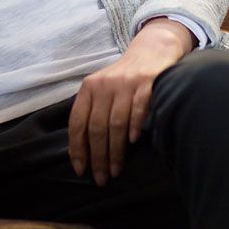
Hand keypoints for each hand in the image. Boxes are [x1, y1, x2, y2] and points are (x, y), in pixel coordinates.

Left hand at [67, 21, 192, 185]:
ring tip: (116, 170)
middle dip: (97, 156)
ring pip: (116, 123)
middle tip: (100, 178)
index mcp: (89, 88)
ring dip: (115, 151)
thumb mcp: (102, 89)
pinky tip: (133, 143)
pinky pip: (138, 108)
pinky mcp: (147, 83)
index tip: (80, 169)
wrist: (151, 50)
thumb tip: (82, 150)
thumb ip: (92, 112)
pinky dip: (135, 126)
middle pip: (97, 127)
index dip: (77, 147)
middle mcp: (105, 85)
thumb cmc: (123, 78)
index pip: (77, 121)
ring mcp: (126, 84)